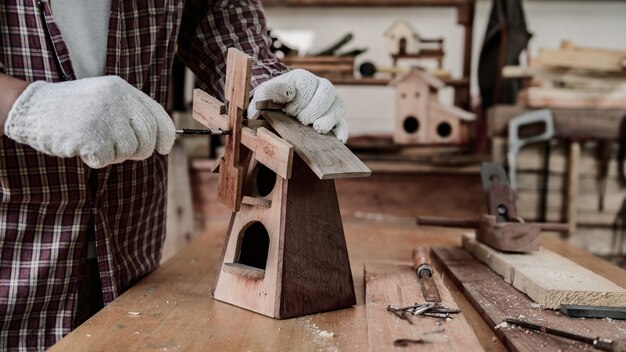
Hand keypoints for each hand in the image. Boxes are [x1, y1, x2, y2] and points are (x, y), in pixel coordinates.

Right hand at [5, 76, 174, 167]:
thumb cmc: (72, 109)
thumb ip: (130, 113)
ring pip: (129, 150)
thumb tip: (159, 139)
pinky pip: (107, 159)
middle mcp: (117, 99)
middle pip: (147, 137)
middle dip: (140, 151)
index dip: (166, 136)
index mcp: (122, 89)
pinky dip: (96, 159)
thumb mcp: (105, 99)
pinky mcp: (90, 134)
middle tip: (121, 151)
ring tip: (95, 142)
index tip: (165, 148)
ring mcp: (104, 116)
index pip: (157, 115)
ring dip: (115, 155)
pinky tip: (82, 146)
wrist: (32, 108)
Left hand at [248, 69, 348, 142]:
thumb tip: (289, 94)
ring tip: (316, 128)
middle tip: (301, 120)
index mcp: (302, 78)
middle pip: (327, 90)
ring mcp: (329, 103)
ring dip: (329, 118)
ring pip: (339, 104)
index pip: (309, 82)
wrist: (272, 113)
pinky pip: (343, 122)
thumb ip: (269, 91)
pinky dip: (342, 130)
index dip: (301, 98)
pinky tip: (338, 139)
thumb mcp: (263, 96)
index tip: (289, 110)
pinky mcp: (333, 120)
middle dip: (314, 108)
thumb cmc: (268, 103)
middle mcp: (319, 87)